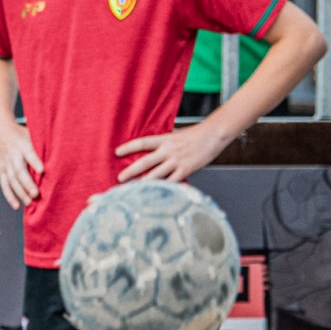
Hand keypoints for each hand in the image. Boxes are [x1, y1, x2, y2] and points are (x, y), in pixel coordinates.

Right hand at [0, 120, 41, 209]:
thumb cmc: (21, 133)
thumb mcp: (31, 133)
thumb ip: (42, 143)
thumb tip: (63, 148)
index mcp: (23, 145)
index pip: (29, 154)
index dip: (35, 162)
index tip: (42, 170)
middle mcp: (13, 155)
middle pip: (19, 171)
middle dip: (27, 183)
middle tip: (36, 194)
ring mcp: (6, 164)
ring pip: (12, 180)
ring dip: (19, 192)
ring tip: (29, 202)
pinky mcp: (1, 170)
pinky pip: (4, 185)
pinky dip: (9, 196)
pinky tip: (16, 205)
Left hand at [116, 121, 231, 183]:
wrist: (213, 134)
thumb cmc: (196, 135)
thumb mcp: (176, 136)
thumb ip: (165, 143)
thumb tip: (153, 150)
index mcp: (165, 139)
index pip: (142, 143)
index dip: (128, 147)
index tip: (117, 152)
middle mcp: (168, 150)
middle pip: (145, 161)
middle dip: (131, 170)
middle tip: (120, 177)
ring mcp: (177, 161)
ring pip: (156, 174)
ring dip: (143, 182)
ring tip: (133, 190)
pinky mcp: (186, 170)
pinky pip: (172, 181)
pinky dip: (164, 188)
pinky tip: (156, 195)